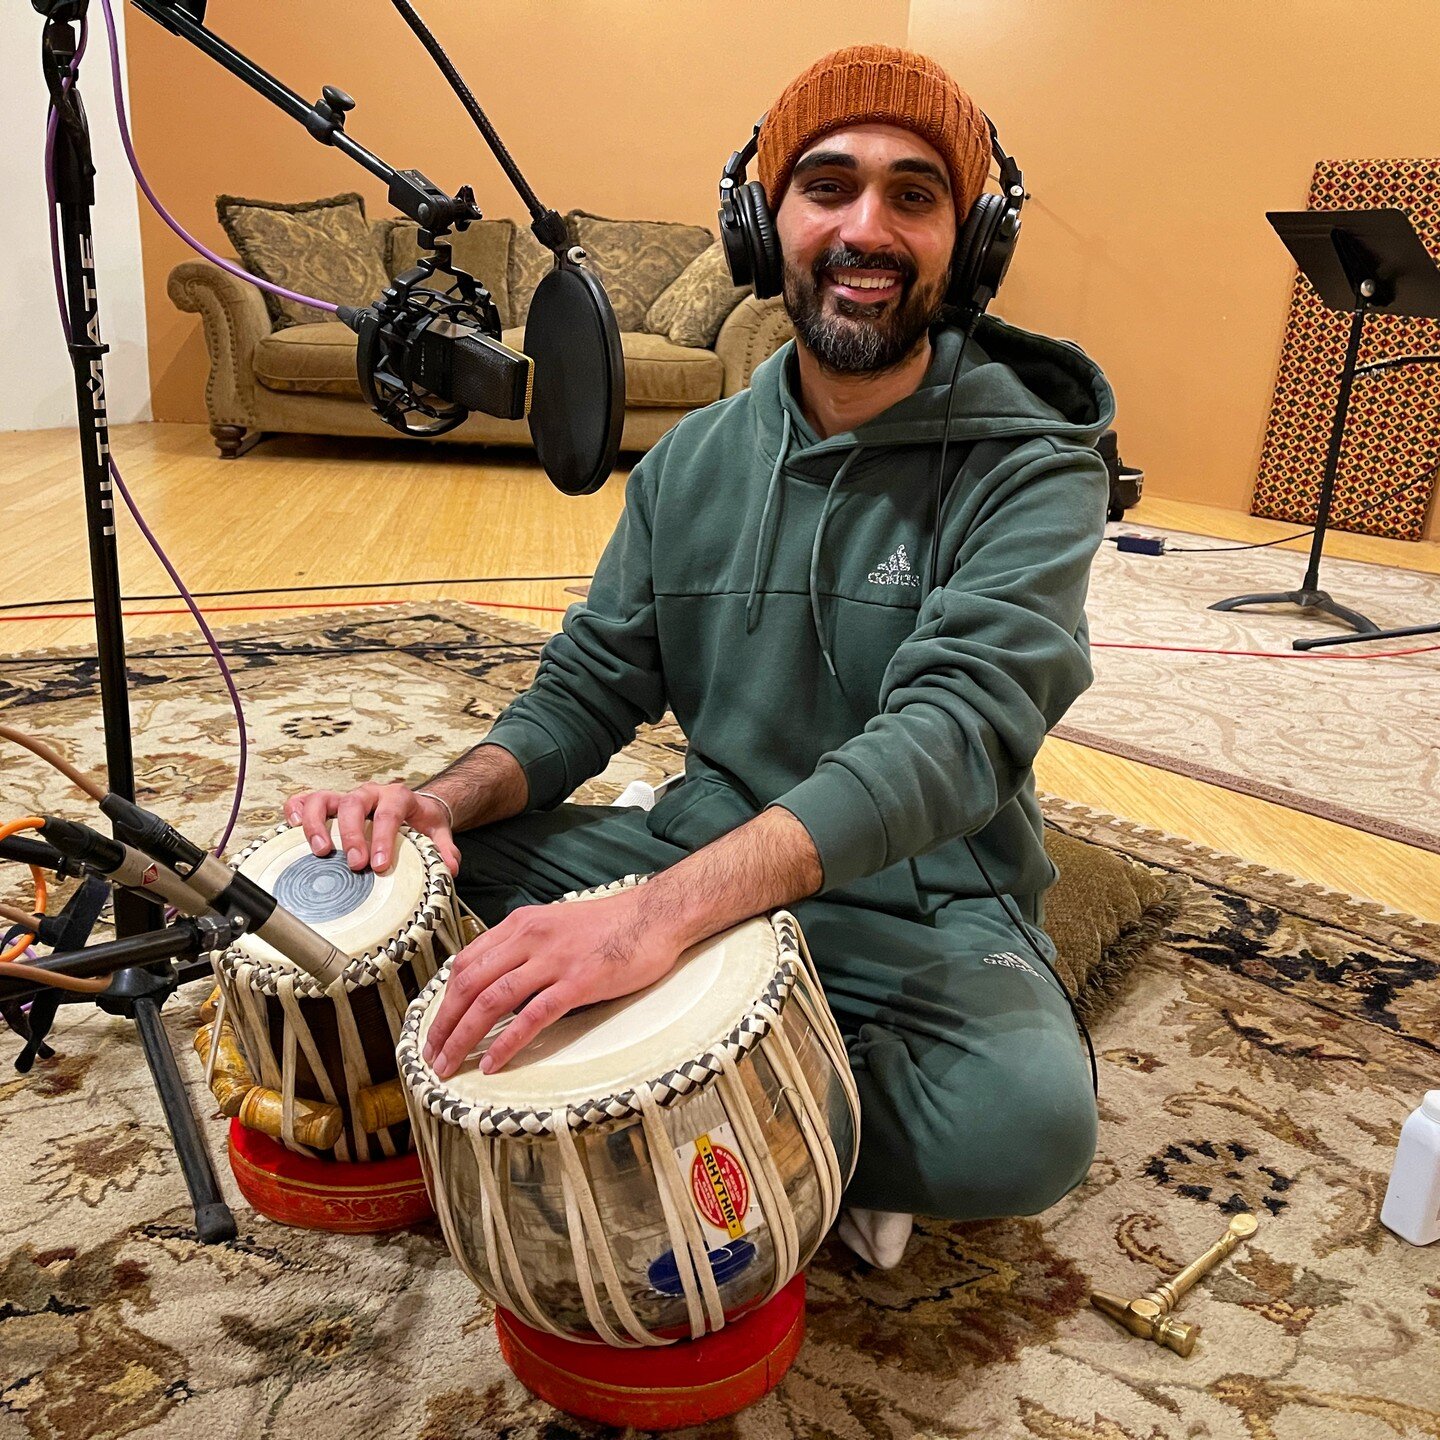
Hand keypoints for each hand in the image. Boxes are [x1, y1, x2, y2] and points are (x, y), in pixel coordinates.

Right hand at [284, 781, 459, 875]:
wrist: (413, 806)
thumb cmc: (420, 820)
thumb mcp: (437, 832)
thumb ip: (443, 849)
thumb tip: (449, 868)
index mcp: (397, 796)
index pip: (389, 812)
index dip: (383, 838)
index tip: (380, 865)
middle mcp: (369, 793)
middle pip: (353, 805)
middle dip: (352, 836)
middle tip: (355, 864)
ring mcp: (346, 797)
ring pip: (322, 799)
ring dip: (317, 824)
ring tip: (321, 852)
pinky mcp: (329, 804)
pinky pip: (305, 800)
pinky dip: (295, 810)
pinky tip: (292, 827)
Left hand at [423, 884, 690, 1078]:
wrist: (655, 916)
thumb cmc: (609, 926)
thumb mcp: (554, 926)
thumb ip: (524, 949)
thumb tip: (498, 983)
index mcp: (520, 924)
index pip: (466, 963)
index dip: (443, 999)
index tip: (435, 1028)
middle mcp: (529, 938)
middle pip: (469, 984)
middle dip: (443, 1023)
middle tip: (431, 1055)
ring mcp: (554, 960)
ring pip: (492, 1001)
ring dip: (463, 1036)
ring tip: (449, 1064)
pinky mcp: (579, 981)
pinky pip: (533, 1016)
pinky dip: (507, 1042)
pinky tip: (492, 1063)